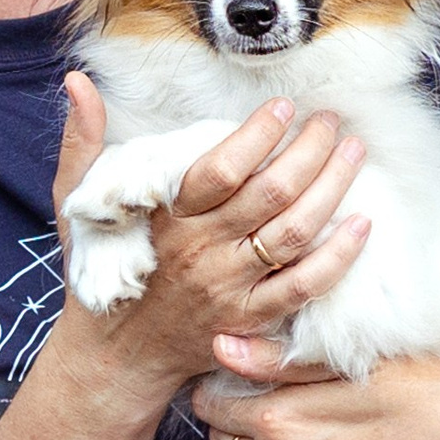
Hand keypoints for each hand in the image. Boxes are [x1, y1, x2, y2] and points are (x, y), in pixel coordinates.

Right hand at [51, 74, 371, 405]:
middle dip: (310, 150)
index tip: (283, 107)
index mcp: (165, 217)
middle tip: (332, 122)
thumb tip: (77, 81)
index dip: (258, 134)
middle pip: (269, 194)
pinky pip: (304, 287)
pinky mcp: (252, 321)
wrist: (114, 358)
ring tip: (353, 153)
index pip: (220, 169)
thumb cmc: (101, 271)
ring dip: (331, 189)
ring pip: (293, 233)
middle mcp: (201, 252)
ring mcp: (230, 289)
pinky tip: (362, 223)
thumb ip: (83, 141)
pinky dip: (338, 255)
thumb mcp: (78, 204)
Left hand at [193, 348, 439, 439]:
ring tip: (300, 424)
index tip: (240, 373)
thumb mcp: (352, 362)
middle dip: (236, 417)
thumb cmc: (427, 392)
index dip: (222, 383)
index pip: (212, 403)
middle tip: (270, 395)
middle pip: (223, 439)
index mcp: (280, 422)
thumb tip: (222, 348)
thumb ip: (279, 361)